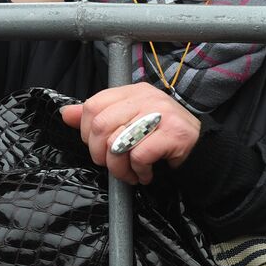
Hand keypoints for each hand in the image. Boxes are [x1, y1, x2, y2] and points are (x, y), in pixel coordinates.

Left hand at [60, 83, 201, 184]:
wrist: (200, 147)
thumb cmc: (161, 136)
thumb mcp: (129, 120)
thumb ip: (98, 116)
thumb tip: (65, 114)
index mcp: (134, 92)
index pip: (93, 105)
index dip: (86, 132)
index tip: (99, 147)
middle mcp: (147, 98)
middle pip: (101, 126)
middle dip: (100, 154)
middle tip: (112, 164)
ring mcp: (161, 114)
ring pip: (118, 143)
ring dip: (119, 168)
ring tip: (130, 173)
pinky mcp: (173, 133)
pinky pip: (139, 156)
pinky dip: (139, 172)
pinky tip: (146, 174)